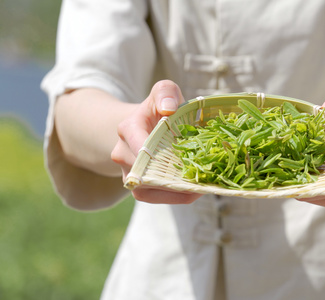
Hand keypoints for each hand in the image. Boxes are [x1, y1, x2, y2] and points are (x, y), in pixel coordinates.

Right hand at [111, 80, 202, 203]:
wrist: (147, 126)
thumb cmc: (160, 108)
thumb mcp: (164, 92)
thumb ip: (165, 92)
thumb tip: (168, 108)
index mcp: (128, 129)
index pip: (138, 144)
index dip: (158, 153)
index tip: (183, 157)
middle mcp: (122, 154)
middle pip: (145, 170)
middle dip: (172, 173)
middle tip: (202, 173)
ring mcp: (129, 173)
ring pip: (149, 188)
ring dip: (176, 189)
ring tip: (202, 185)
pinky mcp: (138, 188)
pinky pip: (154, 197)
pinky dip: (175, 196)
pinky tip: (196, 190)